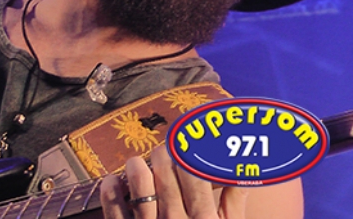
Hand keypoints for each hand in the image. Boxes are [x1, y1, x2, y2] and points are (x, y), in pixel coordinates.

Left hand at [99, 145, 247, 218]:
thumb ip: (234, 206)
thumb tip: (240, 176)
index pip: (195, 174)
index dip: (189, 152)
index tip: (187, 141)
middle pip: (166, 175)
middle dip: (163, 154)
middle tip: (162, 148)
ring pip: (140, 187)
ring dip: (137, 169)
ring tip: (137, 161)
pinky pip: (116, 211)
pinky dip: (112, 194)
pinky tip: (112, 181)